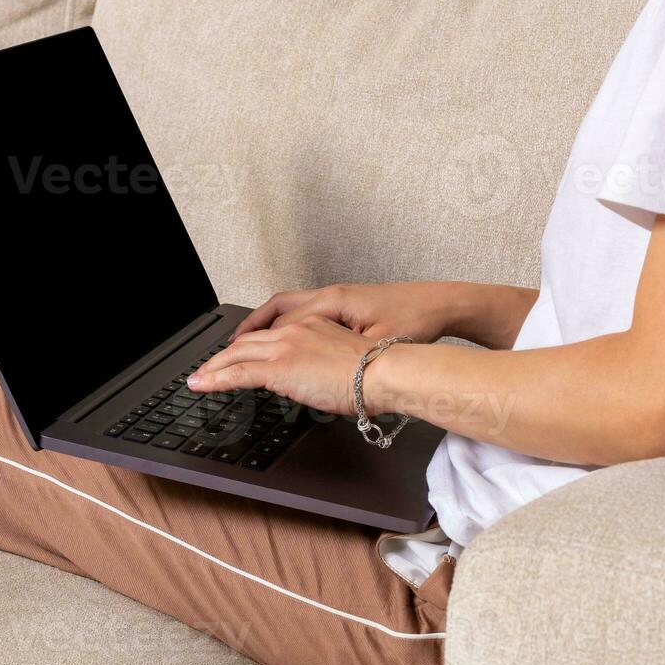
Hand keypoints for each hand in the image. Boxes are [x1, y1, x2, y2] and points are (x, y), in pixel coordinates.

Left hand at [188, 315, 384, 416]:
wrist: (383, 371)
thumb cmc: (375, 372)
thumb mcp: (343, 359)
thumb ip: (322, 361)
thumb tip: (311, 378)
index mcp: (310, 325)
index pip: (269, 334)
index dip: (248, 346)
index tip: (238, 355)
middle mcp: (293, 330)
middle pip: (247, 341)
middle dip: (223, 356)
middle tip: (209, 368)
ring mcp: (284, 346)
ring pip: (237, 354)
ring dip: (213, 368)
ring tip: (199, 378)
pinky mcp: (279, 367)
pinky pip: (238, 373)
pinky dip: (215, 379)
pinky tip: (202, 385)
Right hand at [228, 281, 459, 344]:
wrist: (438, 304)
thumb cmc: (413, 321)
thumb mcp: (375, 343)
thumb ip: (340, 353)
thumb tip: (309, 368)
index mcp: (332, 302)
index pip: (281, 324)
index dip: (255, 345)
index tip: (233, 362)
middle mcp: (328, 296)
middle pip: (275, 311)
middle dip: (248, 331)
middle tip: (225, 352)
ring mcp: (335, 299)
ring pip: (286, 308)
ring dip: (262, 324)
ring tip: (242, 343)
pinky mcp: (344, 305)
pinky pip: (301, 311)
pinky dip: (282, 322)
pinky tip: (280, 339)